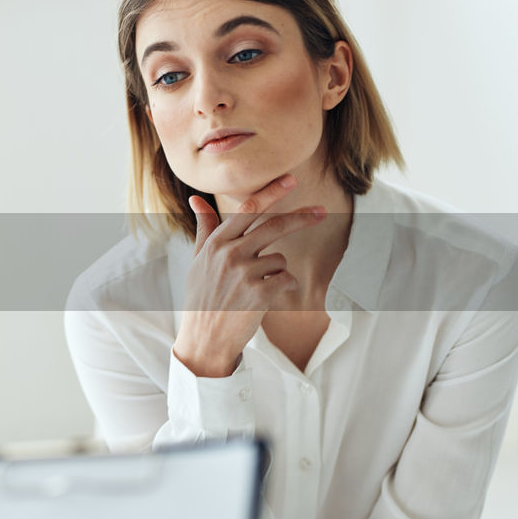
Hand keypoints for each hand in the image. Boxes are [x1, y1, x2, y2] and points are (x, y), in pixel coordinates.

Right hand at [173, 174, 326, 376]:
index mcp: (216, 243)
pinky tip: (264, 300)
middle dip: (301, 217)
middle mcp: (229, 254)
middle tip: (321, 212)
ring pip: (280, 259)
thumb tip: (196, 200)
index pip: (247, 210)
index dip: (270, 193)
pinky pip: (286, 279)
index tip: (290, 179)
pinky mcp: (260, 293)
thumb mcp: (198, 261)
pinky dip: (282, 288)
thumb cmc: (202, 298)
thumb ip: (204, 229)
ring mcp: (244, 273)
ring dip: (276, 273)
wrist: (204, 339)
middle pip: (273, 226)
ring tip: (255, 289)